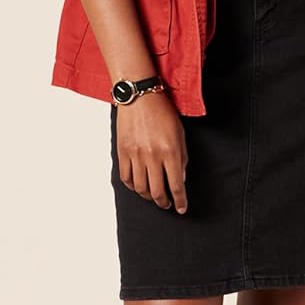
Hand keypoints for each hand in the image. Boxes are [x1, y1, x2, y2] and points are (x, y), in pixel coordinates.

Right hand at [114, 92, 188, 212]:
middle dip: (164, 202)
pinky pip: (126, 177)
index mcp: (170, 151)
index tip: (181, 208)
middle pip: (157, 192)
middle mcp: (152, 156)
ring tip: (154, 197)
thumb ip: (181, 158)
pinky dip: (133, 186)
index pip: (176, 185)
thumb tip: (180, 179)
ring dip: (148, 197)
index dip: (180, 200)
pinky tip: (139, 186)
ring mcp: (135, 155)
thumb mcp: (180, 134)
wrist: (139, 96)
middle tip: (167, 204)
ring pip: (141, 188)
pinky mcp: (122, 152)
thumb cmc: (162, 112)